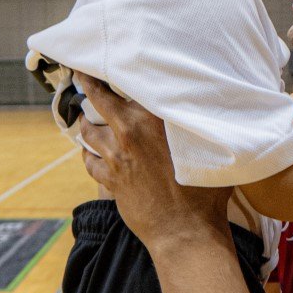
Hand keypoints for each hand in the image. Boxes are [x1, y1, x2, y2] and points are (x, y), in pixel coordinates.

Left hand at [75, 74, 232, 250]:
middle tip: (81, 77)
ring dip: (86, 124)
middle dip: (86, 86)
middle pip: (97, 101)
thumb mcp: (208, 148)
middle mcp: (130, 132)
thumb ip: (200, 124)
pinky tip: (90, 152)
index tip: (102, 61)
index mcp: (154, 118)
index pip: (124, 84)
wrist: (185, 231)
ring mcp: (116, 157)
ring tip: (85, 118)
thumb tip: (210, 106)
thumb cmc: (205, 192)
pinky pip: (89, 162)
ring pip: (88, 132)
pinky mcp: (110, 180)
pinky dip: (88, 155)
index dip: (109, 71)